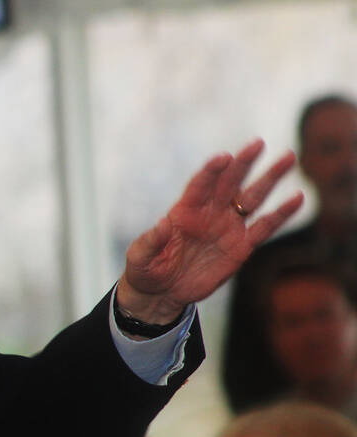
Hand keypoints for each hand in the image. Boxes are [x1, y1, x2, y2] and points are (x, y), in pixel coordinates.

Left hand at [117, 138, 304, 322]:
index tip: (223, 157)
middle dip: (243, 163)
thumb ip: (150, 241)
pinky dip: (280, 214)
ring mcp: (227, 227)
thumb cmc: (146, 270)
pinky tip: (297, 198)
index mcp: (184, 210)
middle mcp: (209, 213)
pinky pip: (264, 227)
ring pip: (252, 198)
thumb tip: (161, 225)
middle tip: (258, 143)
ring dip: (269, 178)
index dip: (211, 171)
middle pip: (230, 182)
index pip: (200, 184)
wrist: (161, 293)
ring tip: (288, 158)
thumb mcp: (139, 257)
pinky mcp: (241, 246)